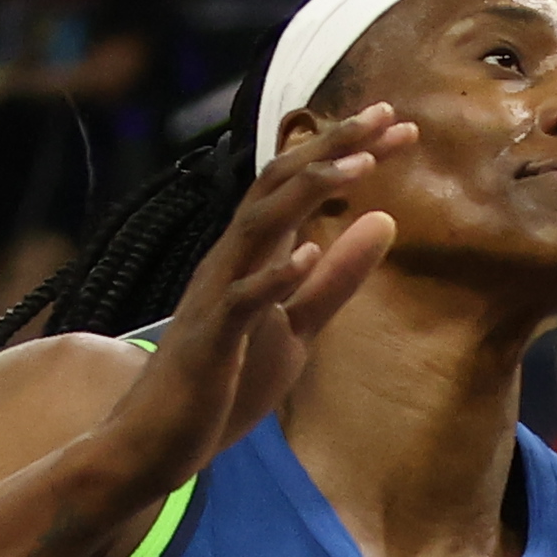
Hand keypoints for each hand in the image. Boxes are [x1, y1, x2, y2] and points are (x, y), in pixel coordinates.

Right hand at [99, 102, 401, 489]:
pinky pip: (240, 300)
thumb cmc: (224, 381)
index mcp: (252, 254)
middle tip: (386, 114)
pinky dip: (274, 275)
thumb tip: (385, 221)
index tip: (400, 125)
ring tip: (362, 166)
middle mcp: (230, 260)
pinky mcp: (210, 340)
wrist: (156, 442)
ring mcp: (216, 296)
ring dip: (310, 192)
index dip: (346, 150)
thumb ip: (337, 277)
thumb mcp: (296, 326)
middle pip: (278, 185)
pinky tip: (307, 254)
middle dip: (332, 146)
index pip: (299, 185)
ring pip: (259, 226)